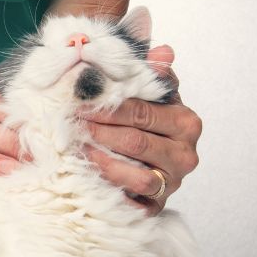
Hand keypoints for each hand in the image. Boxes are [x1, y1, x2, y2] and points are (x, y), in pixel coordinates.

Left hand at [78, 45, 201, 214]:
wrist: (151, 160)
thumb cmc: (147, 120)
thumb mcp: (151, 93)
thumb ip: (154, 72)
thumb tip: (164, 51)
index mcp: (186, 122)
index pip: (142, 112)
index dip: (108, 107)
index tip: (79, 101)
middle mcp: (185, 155)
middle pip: (135, 142)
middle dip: (99, 131)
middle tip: (70, 122)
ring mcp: (172, 183)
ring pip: (135, 175)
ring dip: (101, 161)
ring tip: (75, 148)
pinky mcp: (157, 205)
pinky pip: (133, 201)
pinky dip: (109, 188)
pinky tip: (87, 176)